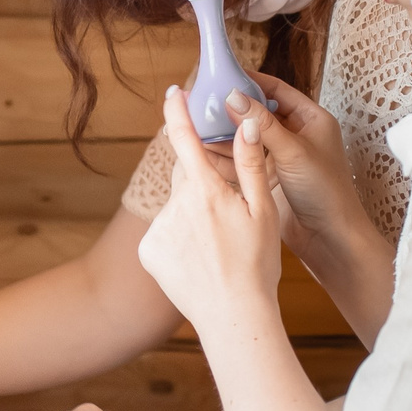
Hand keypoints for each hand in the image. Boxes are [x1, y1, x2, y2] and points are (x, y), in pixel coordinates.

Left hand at [137, 86, 284, 335]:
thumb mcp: (263, 212)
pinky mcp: (148, 252)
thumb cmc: (256, 266)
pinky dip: (178, 240)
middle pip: (186, 177)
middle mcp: (177, 206)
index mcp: (206, 191)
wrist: (233, 317)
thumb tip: (246, 123)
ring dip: (193, 216)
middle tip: (228, 212)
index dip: (177, 112)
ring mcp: (159, 230)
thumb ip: (251, 165)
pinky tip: (198, 260)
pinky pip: (164, 233)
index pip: (185, 139)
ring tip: (218, 247)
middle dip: (203, 183)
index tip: (173, 92)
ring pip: (177, 208)